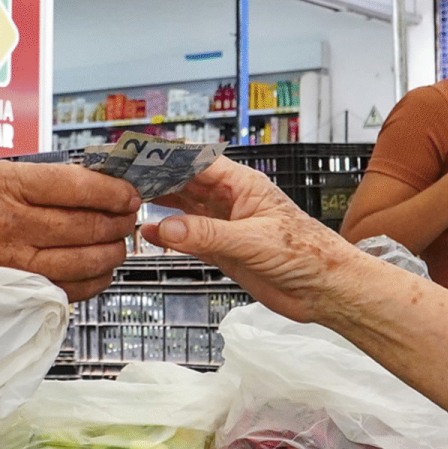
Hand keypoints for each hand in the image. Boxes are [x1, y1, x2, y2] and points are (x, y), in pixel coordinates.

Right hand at [0, 161, 139, 299]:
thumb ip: (42, 177)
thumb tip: (100, 181)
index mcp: (5, 187)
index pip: (76, 186)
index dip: (113, 190)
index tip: (130, 192)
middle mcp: (11, 227)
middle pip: (88, 225)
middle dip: (119, 221)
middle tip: (129, 216)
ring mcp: (15, 266)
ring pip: (86, 261)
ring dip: (113, 251)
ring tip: (118, 241)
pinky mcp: (18, 294)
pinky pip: (72, 290)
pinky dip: (95, 279)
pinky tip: (99, 266)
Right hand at [143, 158, 360, 322]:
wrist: (327, 291)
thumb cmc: (308, 255)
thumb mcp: (253, 242)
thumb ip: (208, 235)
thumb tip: (165, 227)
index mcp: (243, 185)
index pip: (195, 162)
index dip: (164, 158)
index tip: (134, 157)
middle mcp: (231, 201)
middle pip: (185, 182)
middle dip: (154, 178)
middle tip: (120, 178)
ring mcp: (226, 225)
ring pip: (184, 208)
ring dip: (158, 203)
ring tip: (125, 200)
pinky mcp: (224, 251)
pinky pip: (189, 237)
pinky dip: (167, 234)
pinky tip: (146, 232)